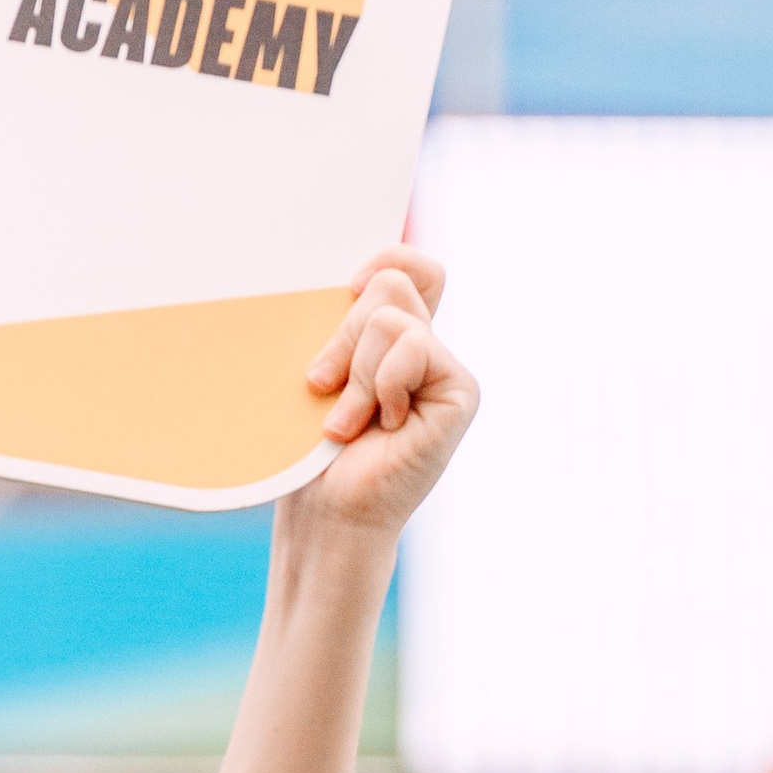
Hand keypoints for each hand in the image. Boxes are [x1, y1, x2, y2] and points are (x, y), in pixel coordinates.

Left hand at [300, 248, 477, 539]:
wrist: (327, 514)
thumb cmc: (311, 453)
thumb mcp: (320, 371)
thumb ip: (342, 322)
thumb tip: (356, 276)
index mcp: (393, 339)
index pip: (407, 265)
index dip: (383, 258)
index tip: (345, 289)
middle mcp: (425, 349)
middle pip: (390, 283)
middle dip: (342, 334)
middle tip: (322, 386)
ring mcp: (446, 369)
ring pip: (392, 315)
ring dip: (356, 371)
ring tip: (347, 420)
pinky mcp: (461, 391)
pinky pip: (414, 346)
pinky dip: (382, 383)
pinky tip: (381, 426)